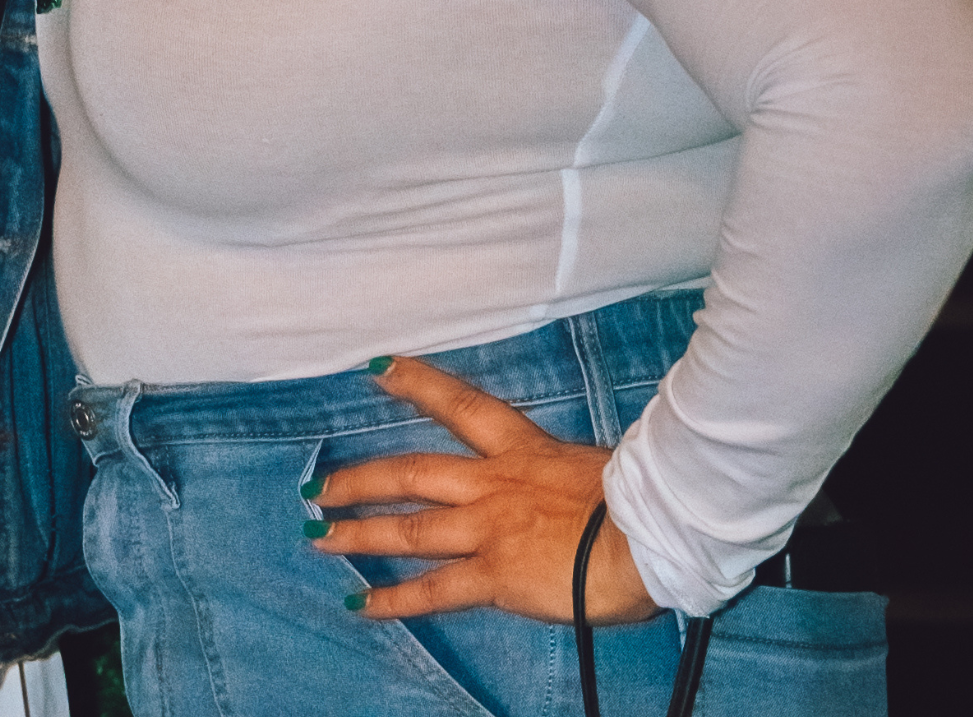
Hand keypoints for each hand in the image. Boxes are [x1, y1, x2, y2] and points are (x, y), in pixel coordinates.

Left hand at [308, 354, 657, 625]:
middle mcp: (494, 484)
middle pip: (410, 472)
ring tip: (320, 537)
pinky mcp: (494, 574)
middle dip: (360, 480)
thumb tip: (570, 491)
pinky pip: (434, 590)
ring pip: (407, 529)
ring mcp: (488, 529)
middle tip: (319, 486)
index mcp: (524, 451)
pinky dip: (394, 599)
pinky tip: (361, 604)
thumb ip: (568, 477)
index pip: (461, 406)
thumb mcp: (599, 470)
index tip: (378, 368)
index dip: (417, 384)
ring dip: (359, 534)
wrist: (653, 536)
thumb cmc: (643, 504)